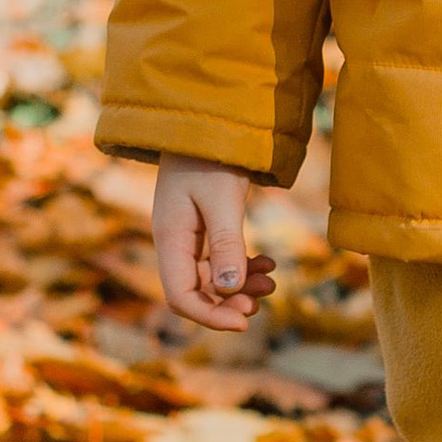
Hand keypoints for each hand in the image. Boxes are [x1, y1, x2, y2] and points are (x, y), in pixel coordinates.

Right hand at [150, 157, 274, 332]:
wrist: (206, 119)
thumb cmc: (211, 156)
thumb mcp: (222, 199)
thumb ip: (226, 244)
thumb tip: (231, 290)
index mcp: (170, 238)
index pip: (180, 296)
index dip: (210, 316)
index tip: (244, 322)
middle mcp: (174, 241)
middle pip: (196, 290)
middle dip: (229, 302)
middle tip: (262, 301)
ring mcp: (188, 233)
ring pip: (211, 276)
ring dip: (240, 285)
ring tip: (272, 282)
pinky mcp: (203, 225)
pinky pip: (220, 258)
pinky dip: (242, 265)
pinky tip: (267, 263)